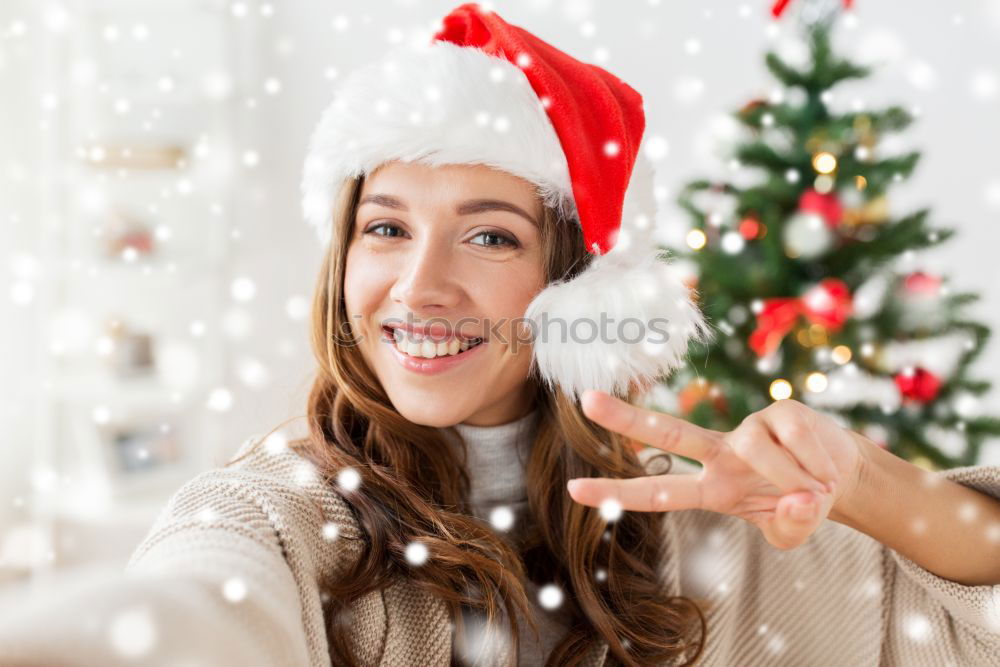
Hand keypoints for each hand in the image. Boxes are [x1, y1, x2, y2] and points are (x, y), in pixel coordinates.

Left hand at [567, 390, 866, 550]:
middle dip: (627, 419)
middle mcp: (720, 454)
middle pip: (668, 432)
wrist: (841, 477)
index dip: (618, 493)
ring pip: (756, 448)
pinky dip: (816, 464)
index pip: (658, 492)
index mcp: (711, 489)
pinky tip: (826, 472)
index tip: (573, 491)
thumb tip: (799, 502)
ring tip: (815, 491)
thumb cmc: (802, 505)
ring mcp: (748, 429)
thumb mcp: (792, 530)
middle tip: (585, 400)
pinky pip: (794, 437)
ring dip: (792, 477)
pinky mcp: (779, 410)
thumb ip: (792, 526)